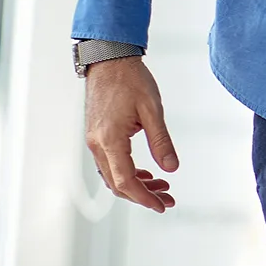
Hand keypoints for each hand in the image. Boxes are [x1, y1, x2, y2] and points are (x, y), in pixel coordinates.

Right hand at [84, 55, 178, 211]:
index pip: (126, 181)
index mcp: (110, 140)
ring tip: (162, 187)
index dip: (144, 197)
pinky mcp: (97, 136)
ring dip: (136, 185)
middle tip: (168, 200)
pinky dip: (127, 173)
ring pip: (113, 176)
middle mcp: (97, 144)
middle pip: (117, 184)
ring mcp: (94, 141)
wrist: (109, 59)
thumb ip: (161, 141)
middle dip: (143, 195)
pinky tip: (145, 172)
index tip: (162, 205)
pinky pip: (110, 164)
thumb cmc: (130, 79)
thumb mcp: (152, 110)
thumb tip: (171, 168)